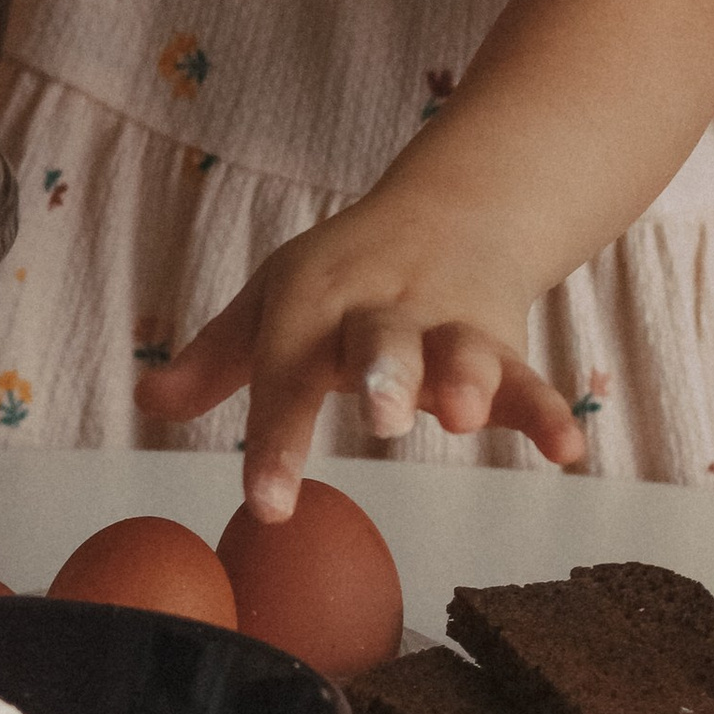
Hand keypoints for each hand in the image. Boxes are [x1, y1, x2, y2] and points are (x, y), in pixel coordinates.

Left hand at [135, 194, 583, 521]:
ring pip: (459, 349)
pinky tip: (568, 448)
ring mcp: (448, 326)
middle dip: (382, 375)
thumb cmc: (345, 276)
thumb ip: (217, 360)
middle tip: (380, 417)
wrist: (450, 210)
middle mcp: (381, 312)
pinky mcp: (503, 343)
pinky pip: (530, 378)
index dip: (277, 437)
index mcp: (313, 304)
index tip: (266, 503)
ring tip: (464, 413)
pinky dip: (549, 409)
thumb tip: (145, 401)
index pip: (287, 372)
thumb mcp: (272, 303)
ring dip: (463, 378)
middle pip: (381, 342)